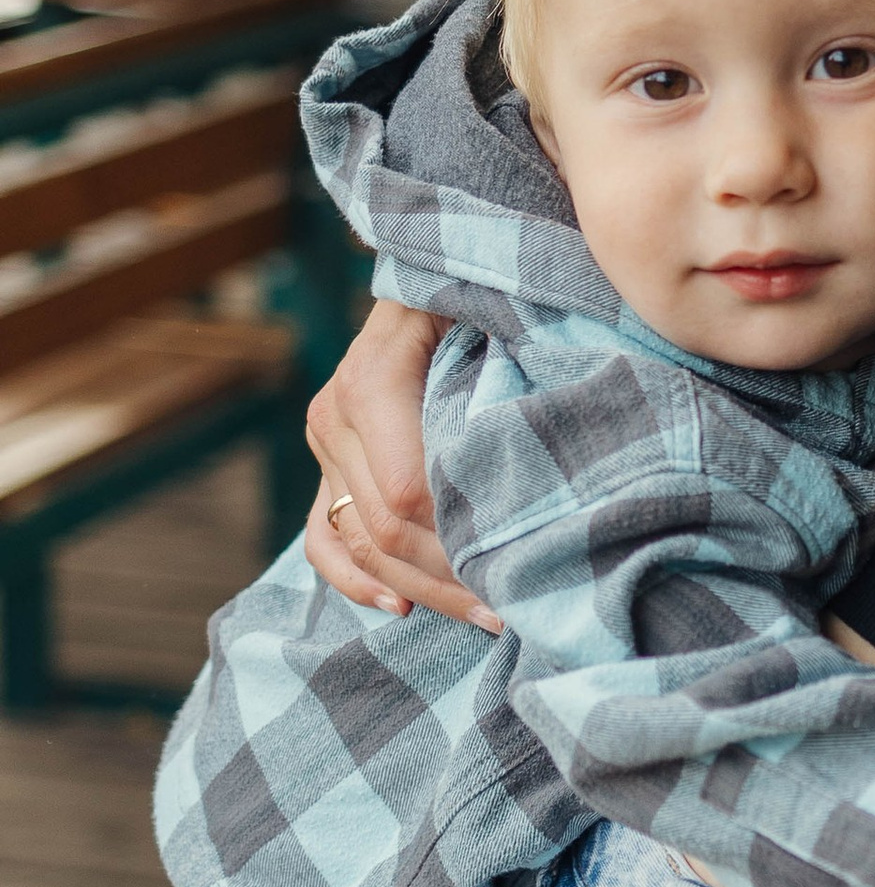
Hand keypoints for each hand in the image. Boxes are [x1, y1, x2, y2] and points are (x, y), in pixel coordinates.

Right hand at [303, 301, 497, 630]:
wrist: (432, 270)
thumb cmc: (477, 291)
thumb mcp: (492, 312)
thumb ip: (505, 365)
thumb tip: (539, 440)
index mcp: (372, 382)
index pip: (410, 492)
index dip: (462, 541)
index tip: (522, 567)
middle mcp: (335, 415)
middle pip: (386, 526)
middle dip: (451, 575)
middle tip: (516, 608)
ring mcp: (325, 444)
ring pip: (359, 541)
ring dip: (421, 588)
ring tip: (485, 616)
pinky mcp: (327, 467)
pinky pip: (322, 538)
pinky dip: (353, 579)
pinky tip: (399, 606)